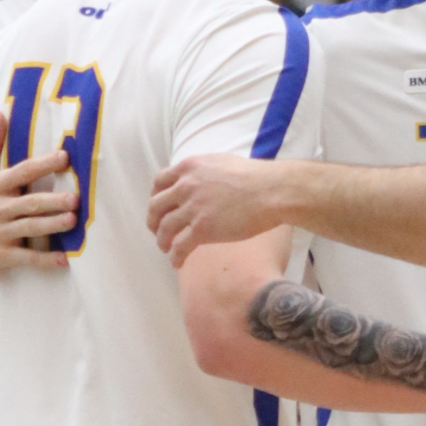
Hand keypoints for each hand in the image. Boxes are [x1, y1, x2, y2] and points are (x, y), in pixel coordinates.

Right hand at [0, 113, 76, 272]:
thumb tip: (1, 113)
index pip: (22, 172)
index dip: (43, 164)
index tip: (64, 157)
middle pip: (30, 203)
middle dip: (53, 201)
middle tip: (75, 198)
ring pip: (31, 228)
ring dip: (52, 225)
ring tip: (72, 220)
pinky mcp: (0, 256)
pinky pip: (26, 258)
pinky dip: (45, 261)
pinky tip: (64, 260)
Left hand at [148, 155, 287, 267]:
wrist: (272, 191)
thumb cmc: (255, 176)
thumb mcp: (221, 162)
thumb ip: (203, 171)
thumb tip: (200, 180)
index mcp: (189, 167)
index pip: (159, 182)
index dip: (155, 197)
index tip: (159, 208)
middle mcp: (186, 186)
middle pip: (156, 206)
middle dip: (153, 221)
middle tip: (157, 231)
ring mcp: (193, 208)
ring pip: (164, 228)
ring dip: (162, 241)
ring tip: (166, 249)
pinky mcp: (202, 229)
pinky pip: (179, 246)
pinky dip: (175, 256)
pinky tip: (178, 262)